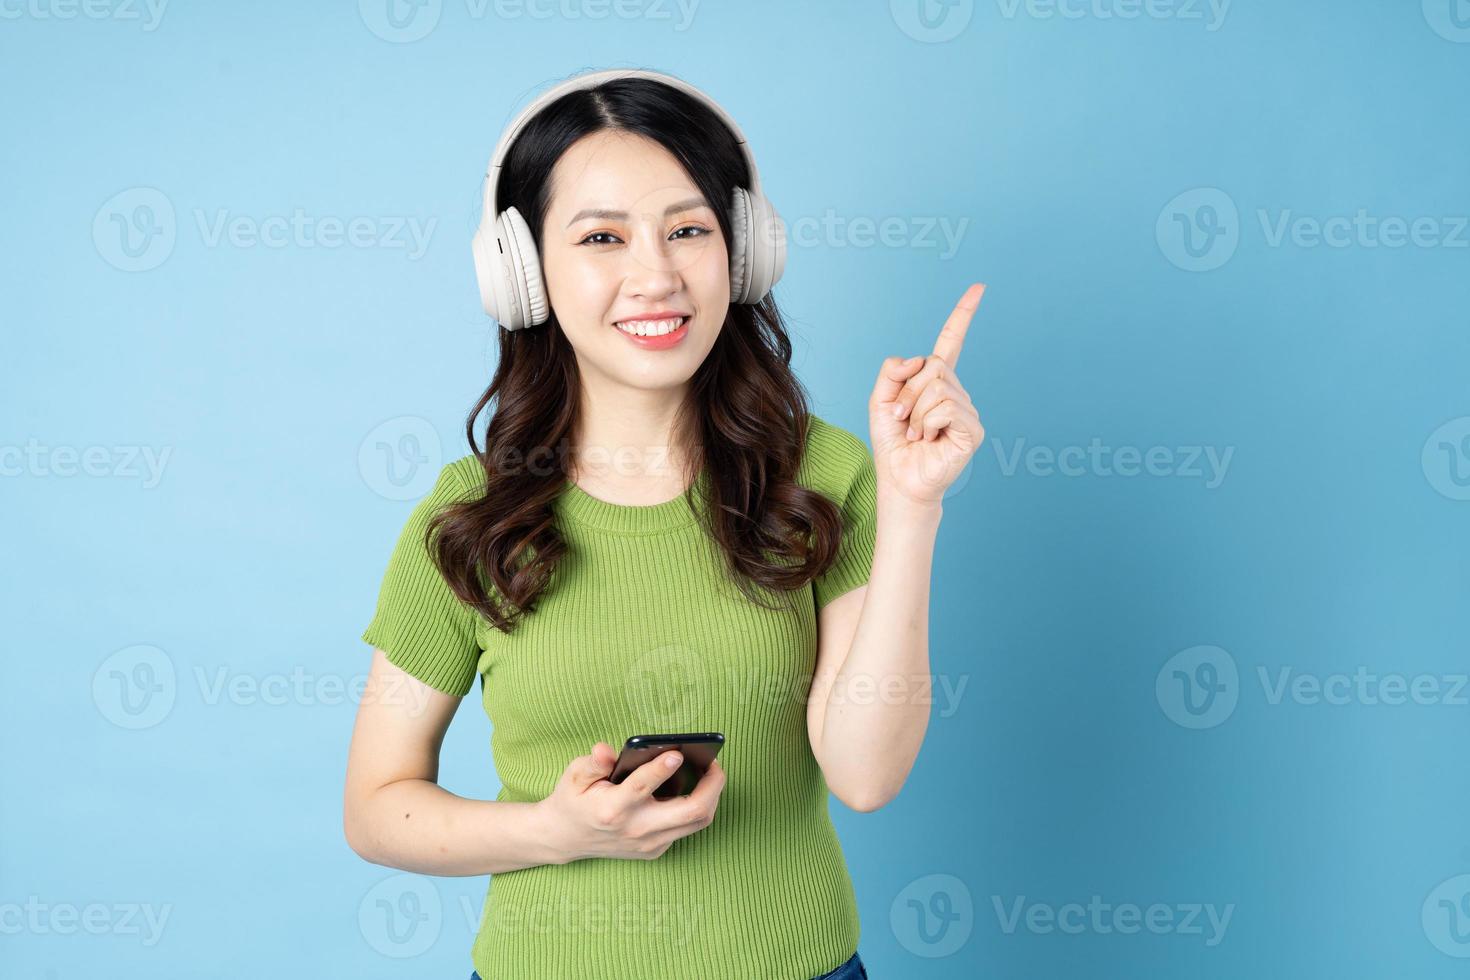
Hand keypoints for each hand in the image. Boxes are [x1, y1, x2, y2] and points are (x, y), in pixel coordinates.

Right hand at [536, 742, 725, 862]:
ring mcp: (649, 844)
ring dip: (711, 796)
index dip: (661, 769)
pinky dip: (697, 807)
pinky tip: (697, 787)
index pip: (642, 788)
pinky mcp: (656, 850)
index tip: (677, 752)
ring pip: (697, 822)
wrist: (566, 838)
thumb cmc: (574, 799)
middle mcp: (635, 830)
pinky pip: (687, 828)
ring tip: (711, 771)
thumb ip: (594, 763)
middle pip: (690, 812)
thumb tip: (606, 750)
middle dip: (712, 786)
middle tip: (714, 762)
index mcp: (612, 809)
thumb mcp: (574, 775)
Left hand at [868, 282, 986, 507]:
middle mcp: (955, 392)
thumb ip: (893, 371)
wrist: (899, 480)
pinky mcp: (972, 430)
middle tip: (903, 419)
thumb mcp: (881, 400)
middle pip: (934, 365)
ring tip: (916, 433)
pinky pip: (946, 407)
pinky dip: (928, 422)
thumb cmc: (892, 442)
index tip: (979, 289)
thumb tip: (921, 359)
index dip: (963, 315)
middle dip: (908, 391)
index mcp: (935, 381)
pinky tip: (929, 439)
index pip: (951, 342)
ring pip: (937, 386)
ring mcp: (966, 410)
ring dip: (916, 411)